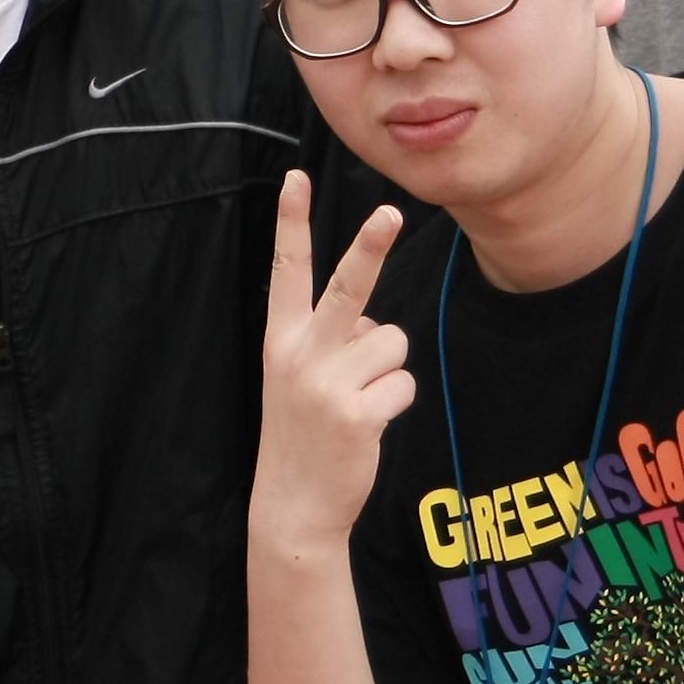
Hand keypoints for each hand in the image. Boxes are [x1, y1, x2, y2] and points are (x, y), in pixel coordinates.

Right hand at [252, 176, 410, 554]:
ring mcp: (328, 384)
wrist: (294, 504)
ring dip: (388, 369)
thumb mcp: (296, 379)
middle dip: (370, 247)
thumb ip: (330, 341)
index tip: (294, 178)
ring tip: (359, 400)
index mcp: (280, 340)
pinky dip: (396, 401)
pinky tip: (369, 423)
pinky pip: (403, 383)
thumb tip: (376, 324)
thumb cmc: (302, 434)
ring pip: (393, 342)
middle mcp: (300, 355)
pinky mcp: (359, 413)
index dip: (290, 223)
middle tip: (391, 212)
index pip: (286, 271)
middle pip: (346, 288)